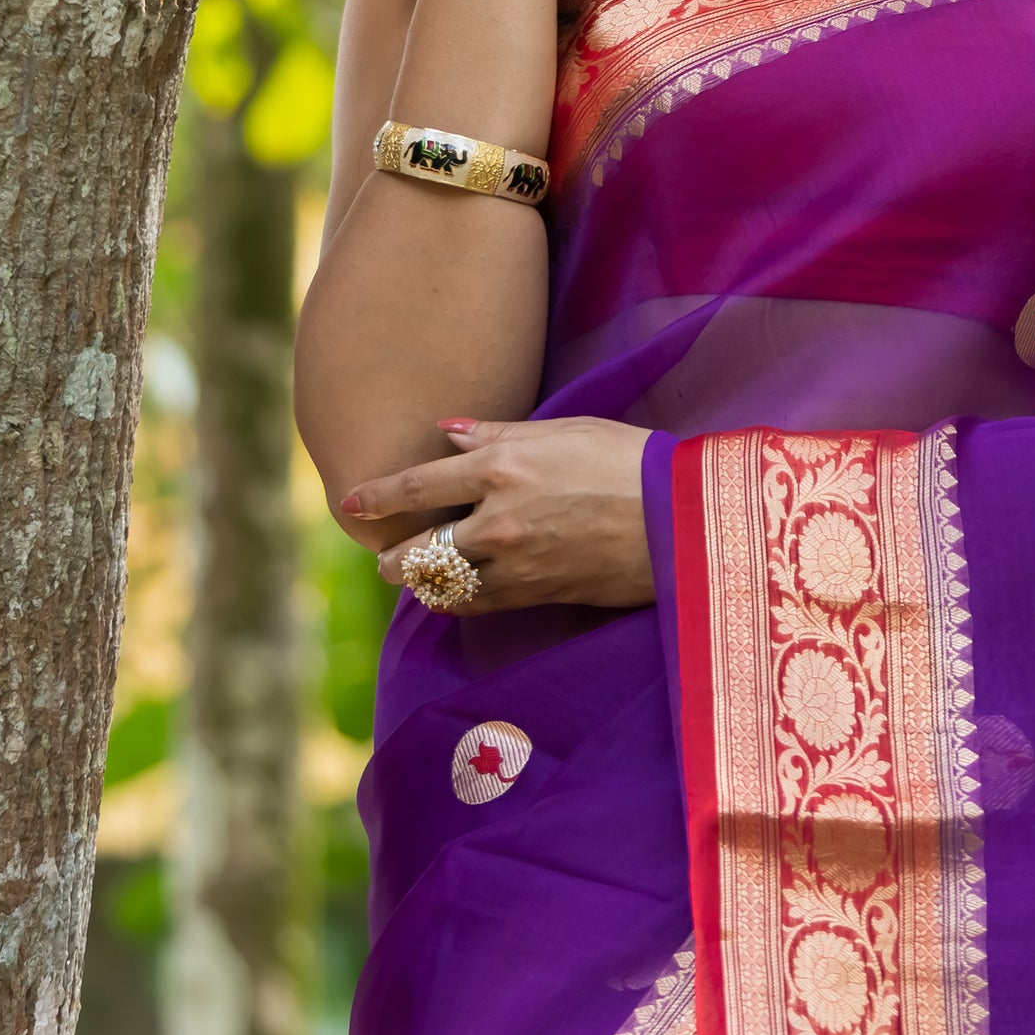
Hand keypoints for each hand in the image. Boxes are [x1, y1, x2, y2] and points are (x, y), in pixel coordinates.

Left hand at [343, 416, 656, 613]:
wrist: (685, 518)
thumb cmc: (631, 460)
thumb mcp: (567, 430)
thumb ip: (500, 433)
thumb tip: (448, 431)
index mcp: (502, 468)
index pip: (417, 485)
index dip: (376, 497)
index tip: (350, 503)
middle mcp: (498, 519)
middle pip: (417, 549)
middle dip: (392, 556)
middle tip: (384, 557)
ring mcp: (516, 564)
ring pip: (443, 584)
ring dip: (424, 583)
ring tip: (418, 577)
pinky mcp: (538, 595)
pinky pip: (478, 604)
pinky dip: (459, 600)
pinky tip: (459, 592)